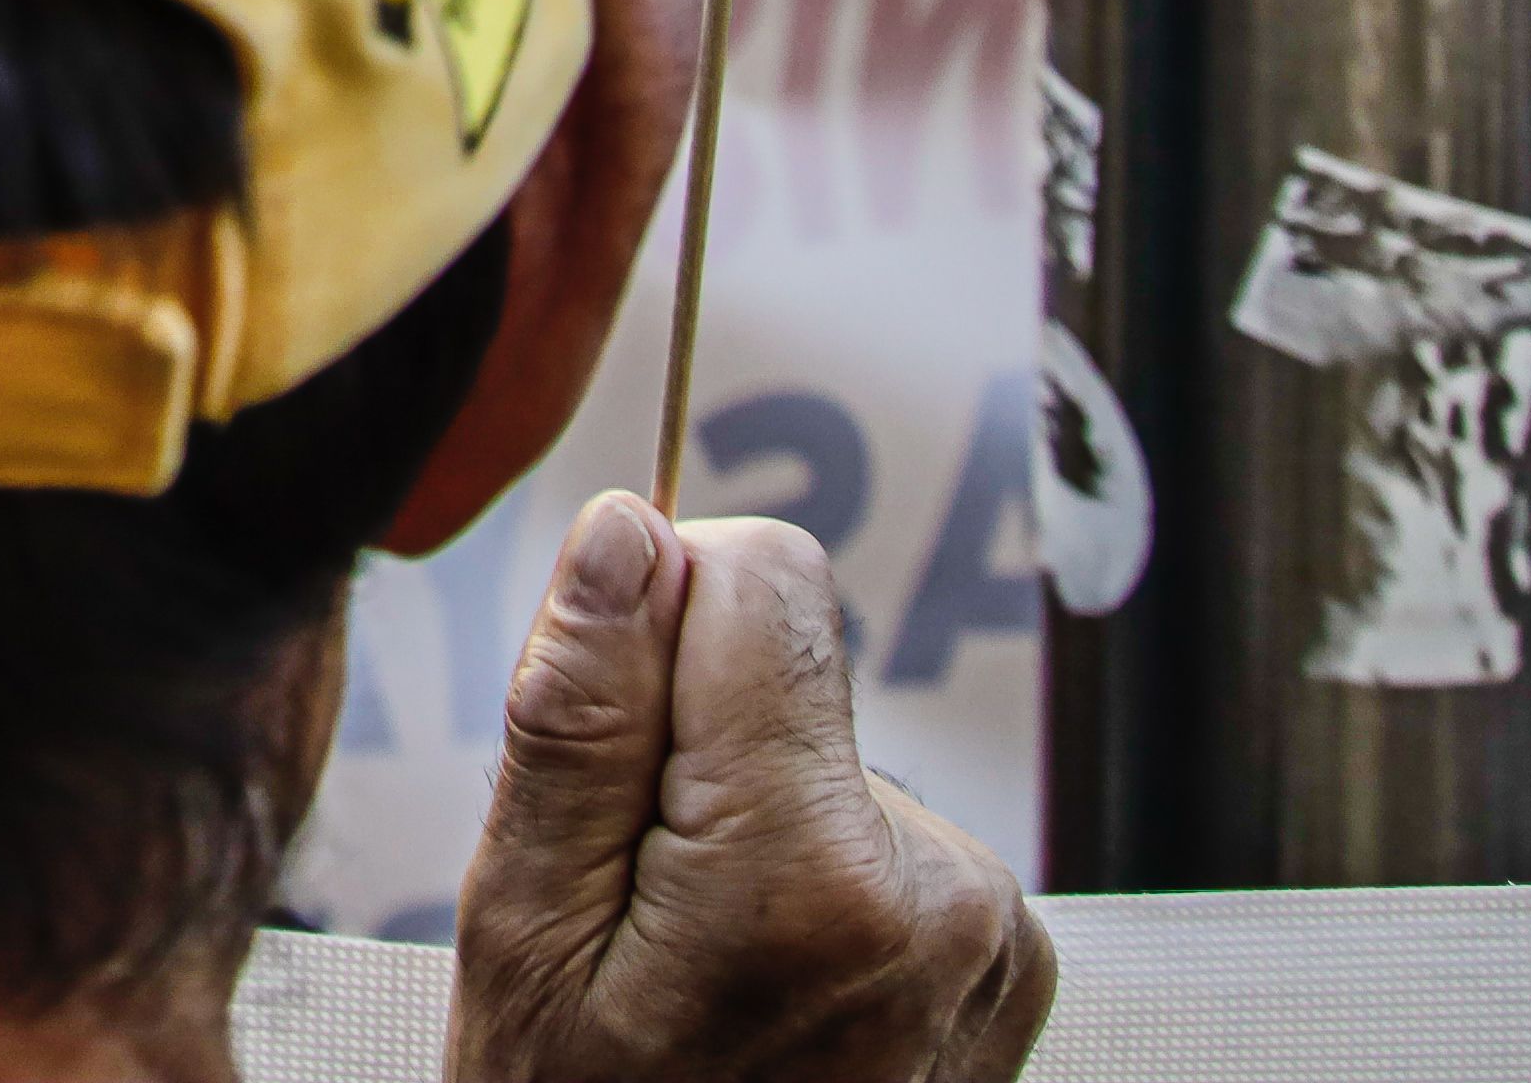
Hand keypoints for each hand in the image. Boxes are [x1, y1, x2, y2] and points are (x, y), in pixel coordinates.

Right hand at [443, 494, 1048, 1082]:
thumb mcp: (522, 933)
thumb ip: (578, 721)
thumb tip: (627, 529)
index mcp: (813, 874)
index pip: (764, 579)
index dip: (655, 623)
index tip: (606, 743)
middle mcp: (941, 892)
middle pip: (788, 670)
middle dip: (692, 749)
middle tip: (634, 914)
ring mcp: (991, 935)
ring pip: (827, 759)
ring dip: (754, 835)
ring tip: (702, 980)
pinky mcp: (1008, 960)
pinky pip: (883, 839)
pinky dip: (817, 894)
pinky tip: (770, 1000)